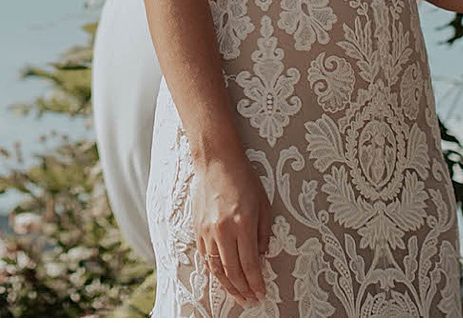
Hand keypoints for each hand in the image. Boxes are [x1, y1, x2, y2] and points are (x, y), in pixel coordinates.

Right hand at [191, 151, 270, 306]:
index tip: (261, 293)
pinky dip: (214, 270)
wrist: (216, 162)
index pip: (250, 264)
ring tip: (237, 295)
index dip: (256, 283)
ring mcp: (208, 230)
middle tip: (251, 300)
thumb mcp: (263, 205)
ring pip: (216, 268)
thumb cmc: (244, 180)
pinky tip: (222, 276)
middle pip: (233, 271)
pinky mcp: (198, 228)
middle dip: (243, 290)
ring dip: (228, 285)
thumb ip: (263, 234)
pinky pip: (206, 256)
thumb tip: (261, 256)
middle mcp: (223, 231)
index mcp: (243, 224)